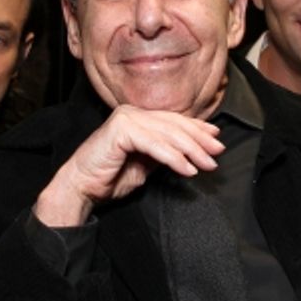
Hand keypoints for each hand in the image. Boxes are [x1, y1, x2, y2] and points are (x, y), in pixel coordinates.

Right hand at [33, 105, 224, 226]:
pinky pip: (155, 145)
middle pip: (175, 125)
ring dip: (192, 151)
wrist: (82, 188)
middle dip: (200, 140)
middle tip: (218, 154)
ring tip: (207, 165)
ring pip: (168, 134)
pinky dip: (174, 158)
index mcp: (138, 117)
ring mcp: (125, 119)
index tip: (217, 140)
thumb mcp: (146, 164)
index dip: (198, 129)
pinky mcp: (120, 130)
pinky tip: (187, 169)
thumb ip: (165, 153)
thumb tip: (192, 151)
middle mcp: (132, 113)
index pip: (174, 121)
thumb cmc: (110, 178)